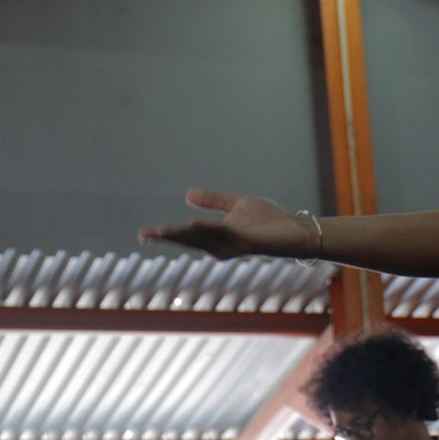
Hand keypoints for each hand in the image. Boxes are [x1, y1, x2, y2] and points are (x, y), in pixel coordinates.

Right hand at [137, 188, 317, 260]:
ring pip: (204, 238)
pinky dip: (209, 229)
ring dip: (183, 233)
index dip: (165, 235)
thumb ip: (213, 201)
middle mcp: (221, 245)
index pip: (185, 235)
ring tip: (163, 229)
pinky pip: (226, 235)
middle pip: (190, 240)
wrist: (296, 229)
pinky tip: (194, 222)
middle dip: (168, 236)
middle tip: (145, 234)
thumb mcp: (236, 206)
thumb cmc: (269, 221)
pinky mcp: (249, 242)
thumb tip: (187, 194)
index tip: (142, 235)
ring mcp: (234, 245)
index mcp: (216, 237)